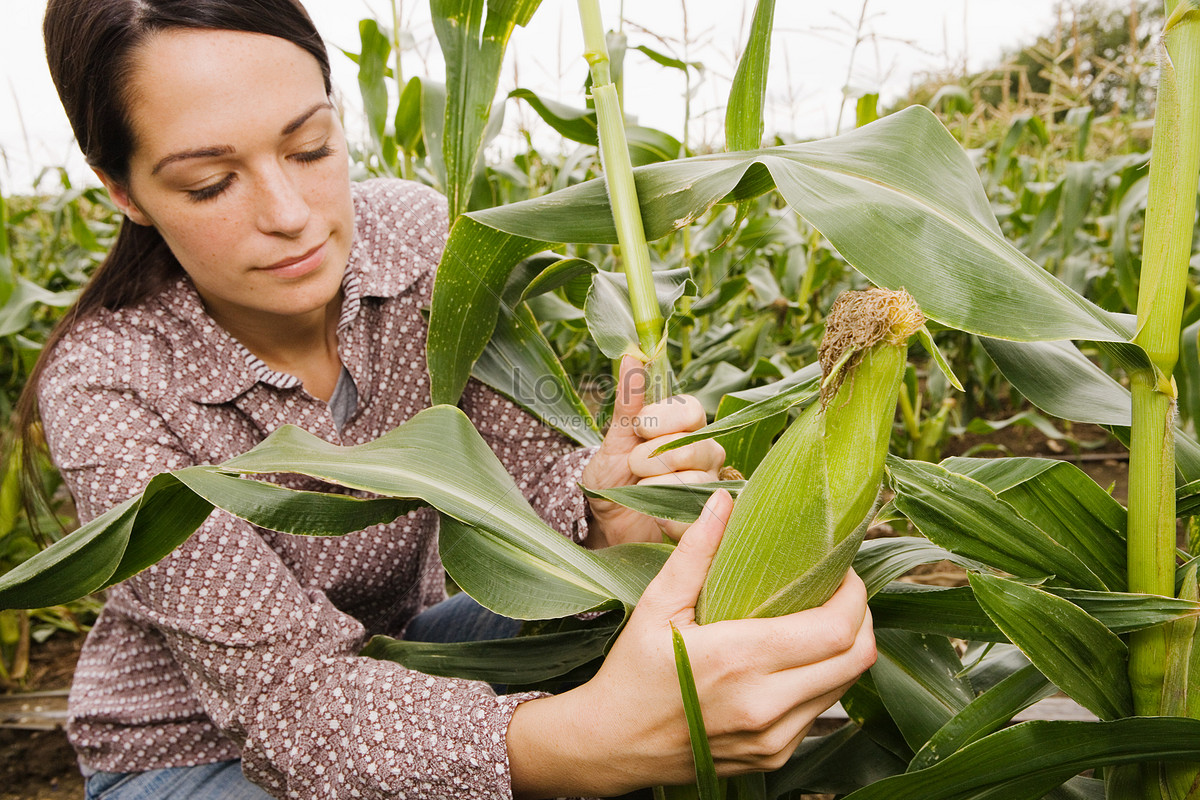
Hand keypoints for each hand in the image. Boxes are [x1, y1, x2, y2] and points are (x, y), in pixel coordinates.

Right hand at [507, 491, 876, 797]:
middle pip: (856, 658)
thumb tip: (724, 500)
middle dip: (861, 617)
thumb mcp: (656, 606)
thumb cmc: (632, 672)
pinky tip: (797, 658)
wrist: (612, 746)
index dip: (854, 594)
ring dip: (844, 649)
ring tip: (820, 619)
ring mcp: (773, 738)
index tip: (841, 570)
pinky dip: (822, 679)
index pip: (836, 629)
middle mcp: (764, 705)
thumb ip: (696, 552)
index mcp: (738, 659)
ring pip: (844, 687)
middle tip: (840, 591)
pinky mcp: (774, 756)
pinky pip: (820, 711)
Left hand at [582, 355, 725, 546]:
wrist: (606, 521)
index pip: (692, 410)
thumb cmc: (612, 475)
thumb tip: (631, 357)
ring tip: (641, 491)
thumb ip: (628, 402)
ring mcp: (710, 485)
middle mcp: (705, 451)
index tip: (639, 429)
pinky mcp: (705, 518)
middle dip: (654, 458)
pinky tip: (654, 514)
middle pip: (696, 446)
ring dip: (656, 488)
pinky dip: (666, 516)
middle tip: (633, 466)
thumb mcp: (614, 439)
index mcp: (685, 425)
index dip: (663, 420)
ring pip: (694, 481)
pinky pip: (694, 515)